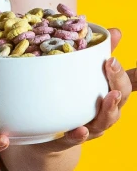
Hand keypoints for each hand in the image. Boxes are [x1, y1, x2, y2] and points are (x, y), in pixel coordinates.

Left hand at [39, 27, 133, 151]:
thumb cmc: (71, 98)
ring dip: (107, 111)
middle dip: (118, 85)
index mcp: (107, 96)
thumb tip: (115, 31)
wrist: (47, 134)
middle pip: (117, 103)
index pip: (123, 85)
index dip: (123, 74)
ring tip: (108, 97)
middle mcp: (102, 114)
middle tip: (111, 66)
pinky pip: (73, 139)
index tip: (112, 59)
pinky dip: (78, 135)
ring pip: (102, 123)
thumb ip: (97, 53)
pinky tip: (79, 129)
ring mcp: (87, 129)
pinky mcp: (66, 140)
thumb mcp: (84, 74)